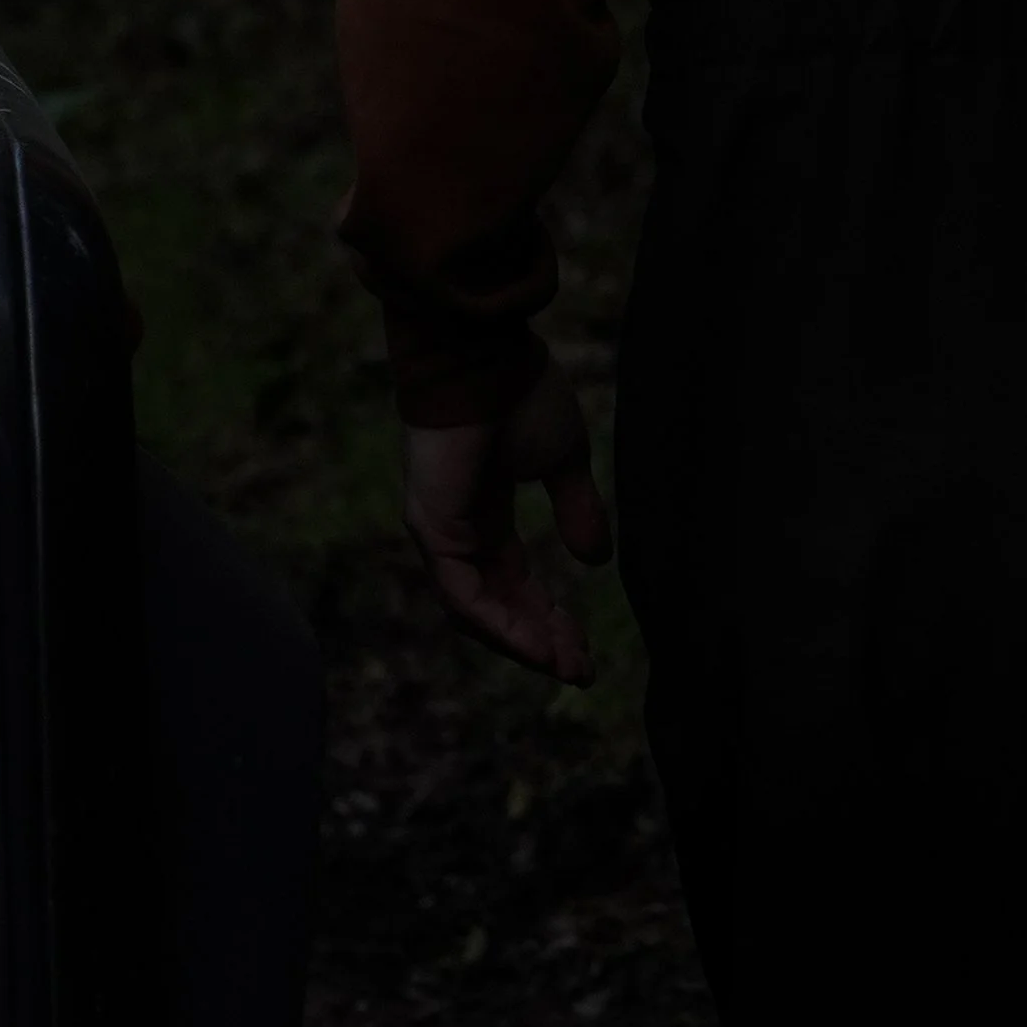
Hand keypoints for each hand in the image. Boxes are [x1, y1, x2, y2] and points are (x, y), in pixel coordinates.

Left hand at [402, 362, 612, 683]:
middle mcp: (459, 528)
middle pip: (496, 606)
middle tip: (579, 672)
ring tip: (565, 666)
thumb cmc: (520, 392)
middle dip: (540, 641)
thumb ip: (578, 508)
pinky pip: (462, 596)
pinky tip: (538, 646)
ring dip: (522, 643)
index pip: (515, 582)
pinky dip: (501, 625)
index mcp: (486, 512)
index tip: (585, 651)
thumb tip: (594, 561)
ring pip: (476, 612)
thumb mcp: (564, 459)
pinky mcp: (432, 529)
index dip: (549, 618)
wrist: (484, 354)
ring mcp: (440, 531)